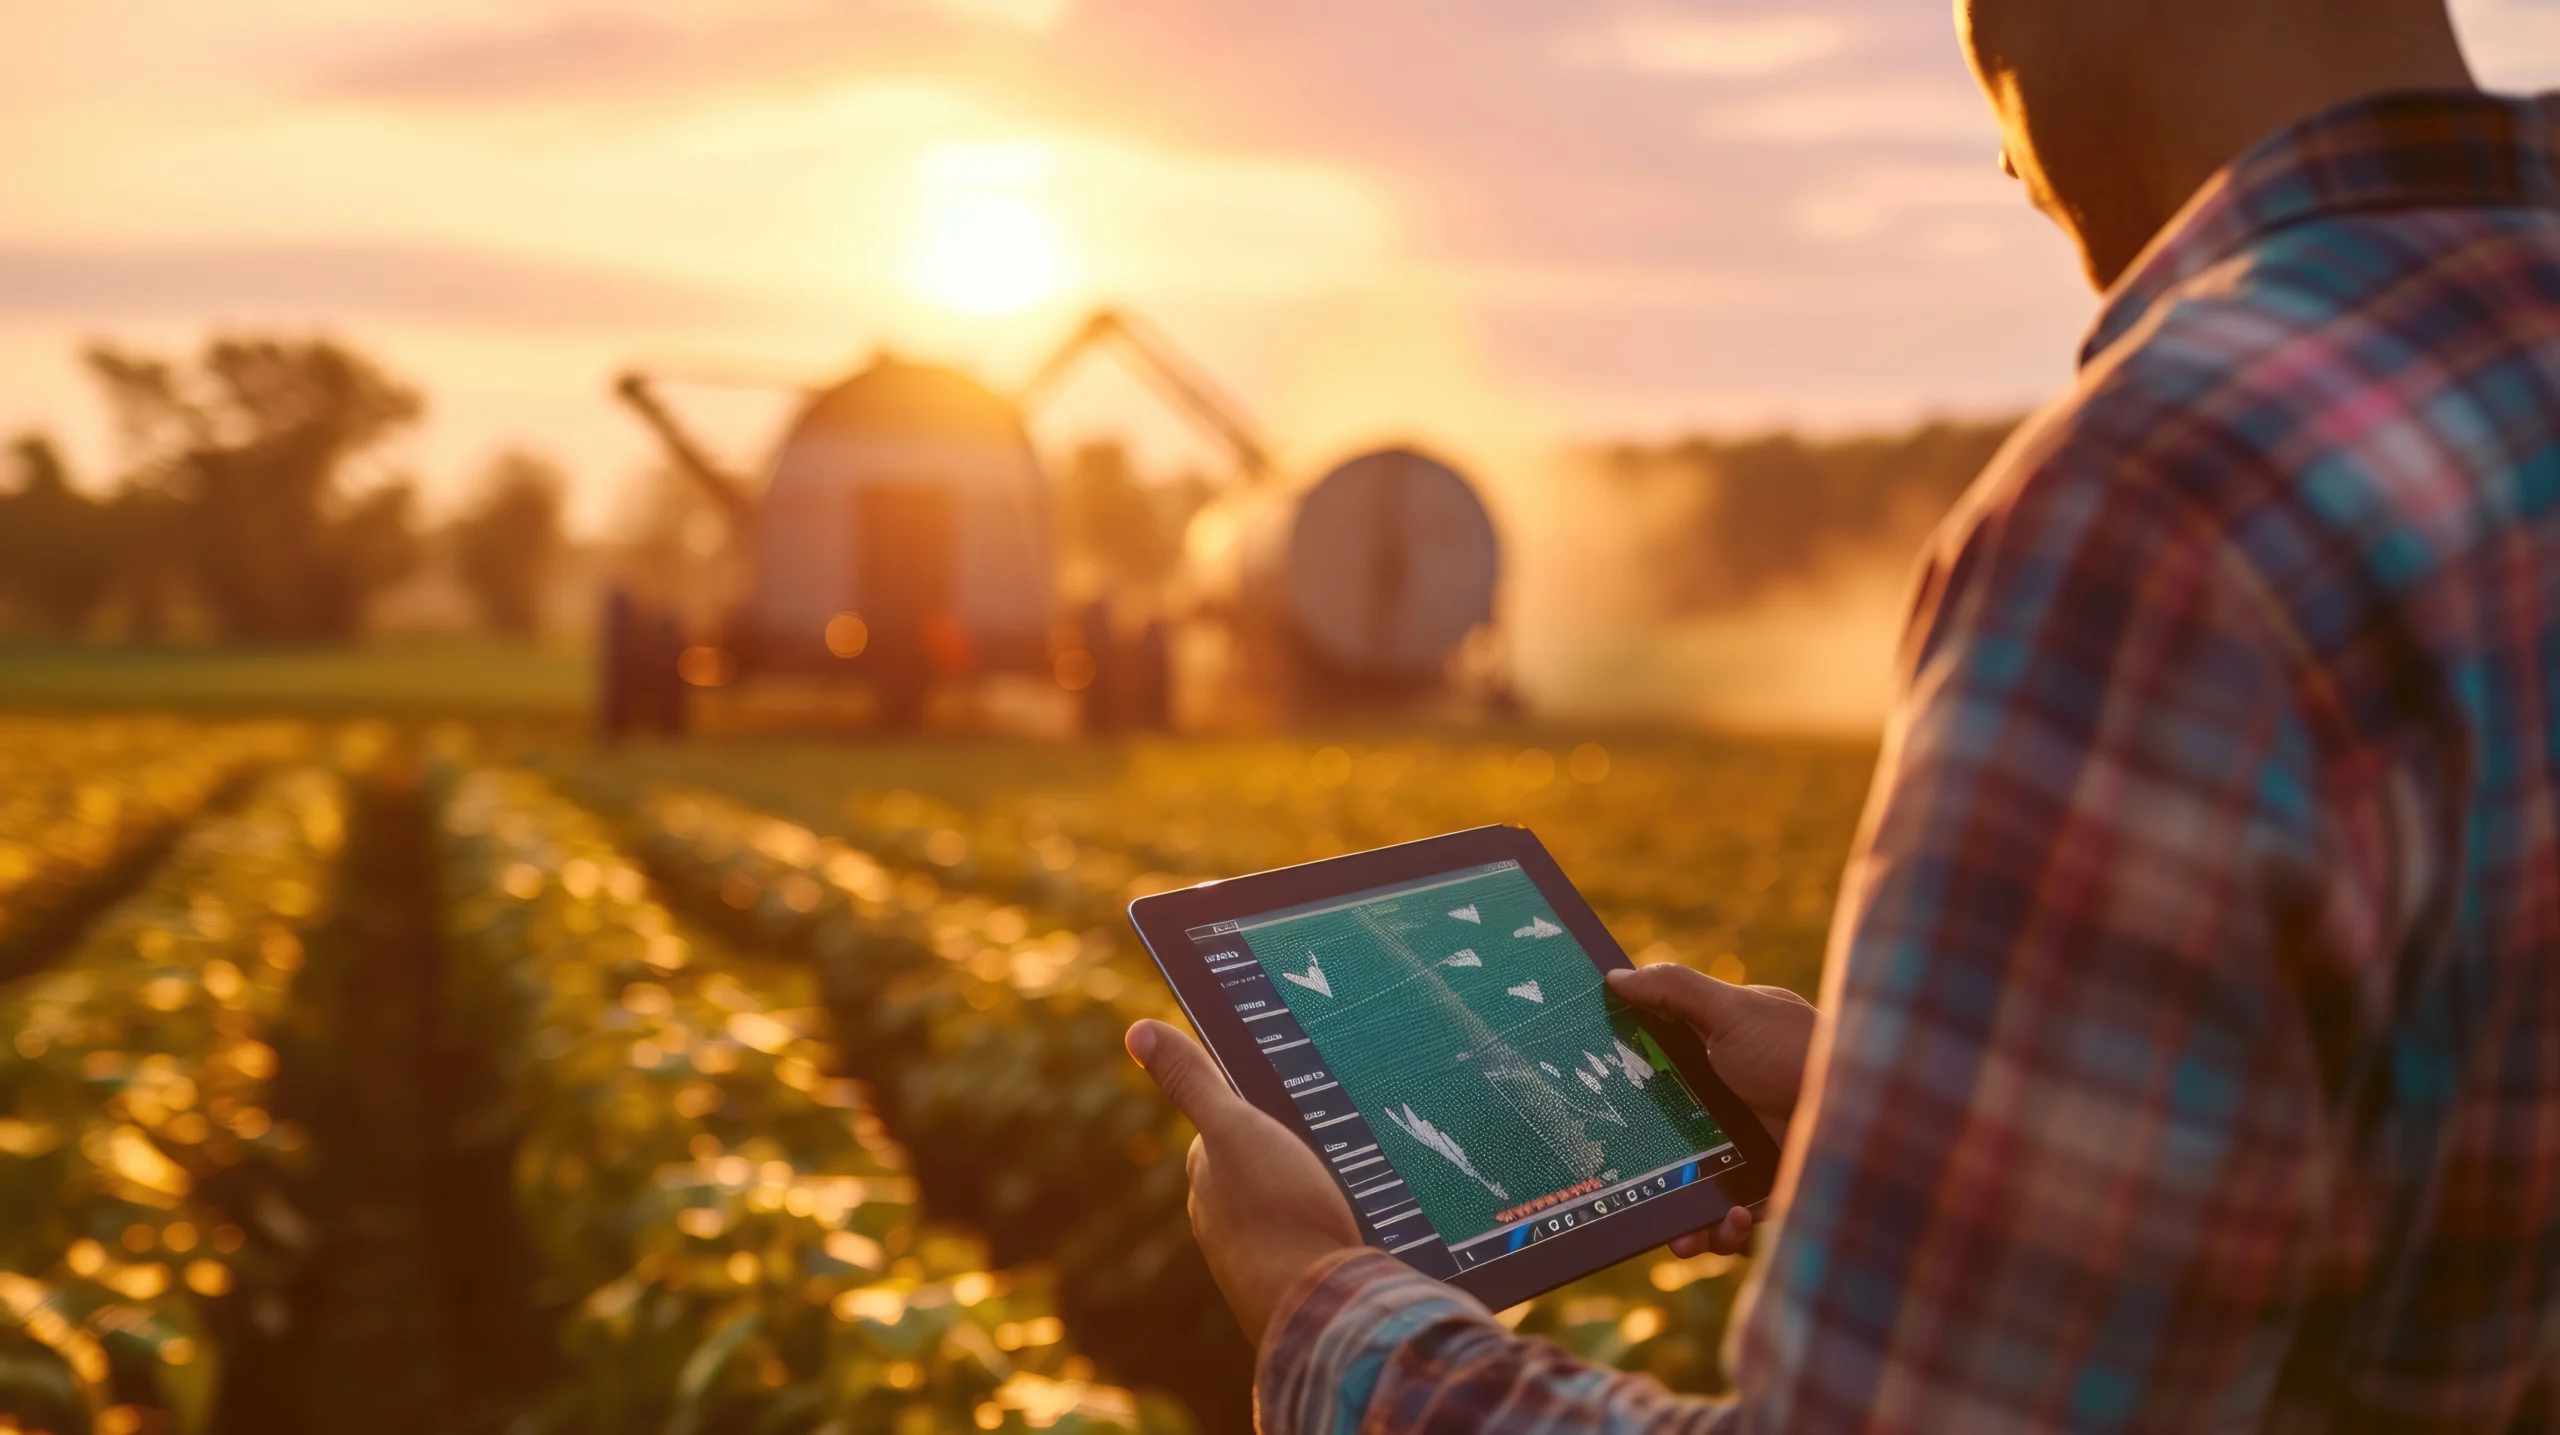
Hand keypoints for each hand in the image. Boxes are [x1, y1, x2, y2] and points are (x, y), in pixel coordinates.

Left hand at [1127, 1019, 1363, 1343]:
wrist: (1324, 1309)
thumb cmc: (1278, 1213)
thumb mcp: (1237, 1129)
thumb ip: (1193, 1082)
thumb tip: (1136, 1031)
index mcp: (1208, 1182)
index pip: (1222, 1131)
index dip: (1251, 1108)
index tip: (1289, 1094)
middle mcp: (1223, 1223)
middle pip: (1253, 1170)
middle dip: (1284, 1153)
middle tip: (1331, 1130)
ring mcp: (1258, 1259)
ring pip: (1283, 1211)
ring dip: (1308, 1196)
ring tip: (1349, 1178)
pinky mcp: (1295, 1285)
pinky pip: (1310, 1244)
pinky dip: (1326, 1230)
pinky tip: (1353, 1225)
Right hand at [1605, 964, 1815, 1256]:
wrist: (1872, 1111)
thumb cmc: (1799, 1050)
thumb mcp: (1731, 1011)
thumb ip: (1673, 991)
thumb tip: (1613, 977)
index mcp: (1709, 1059)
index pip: (1652, 1074)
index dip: (1621, 1093)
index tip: (1588, 1110)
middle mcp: (1723, 1108)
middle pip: (1663, 1145)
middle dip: (1642, 1177)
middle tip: (1620, 1195)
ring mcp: (1744, 1154)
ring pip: (1692, 1196)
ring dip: (1684, 1224)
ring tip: (1684, 1239)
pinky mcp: (1767, 1192)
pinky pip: (1732, 1226)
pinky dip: (1725, 1235)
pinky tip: (1734, 1224)